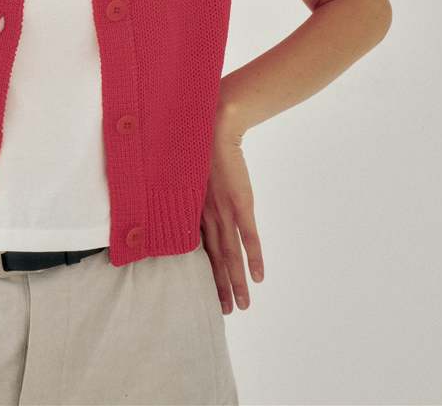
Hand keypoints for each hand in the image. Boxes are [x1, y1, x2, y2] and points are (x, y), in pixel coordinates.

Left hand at [200, 114, 263, 313]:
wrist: (214, 128)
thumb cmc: (199, 149)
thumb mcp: (186, 177)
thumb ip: (187, 196)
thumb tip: (184, 205)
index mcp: (193, 211)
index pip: (200, 251)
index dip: (205, 274)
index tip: (209, 294)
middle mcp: (207, 216)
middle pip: (215, 259)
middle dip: (221, 287)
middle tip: (228, 312)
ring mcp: (224, 211)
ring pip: (231, 254)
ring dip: (237, 281)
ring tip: (243, 305)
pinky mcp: (240, 203)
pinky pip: (248, 236)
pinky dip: (254, 257)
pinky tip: (258, 277)